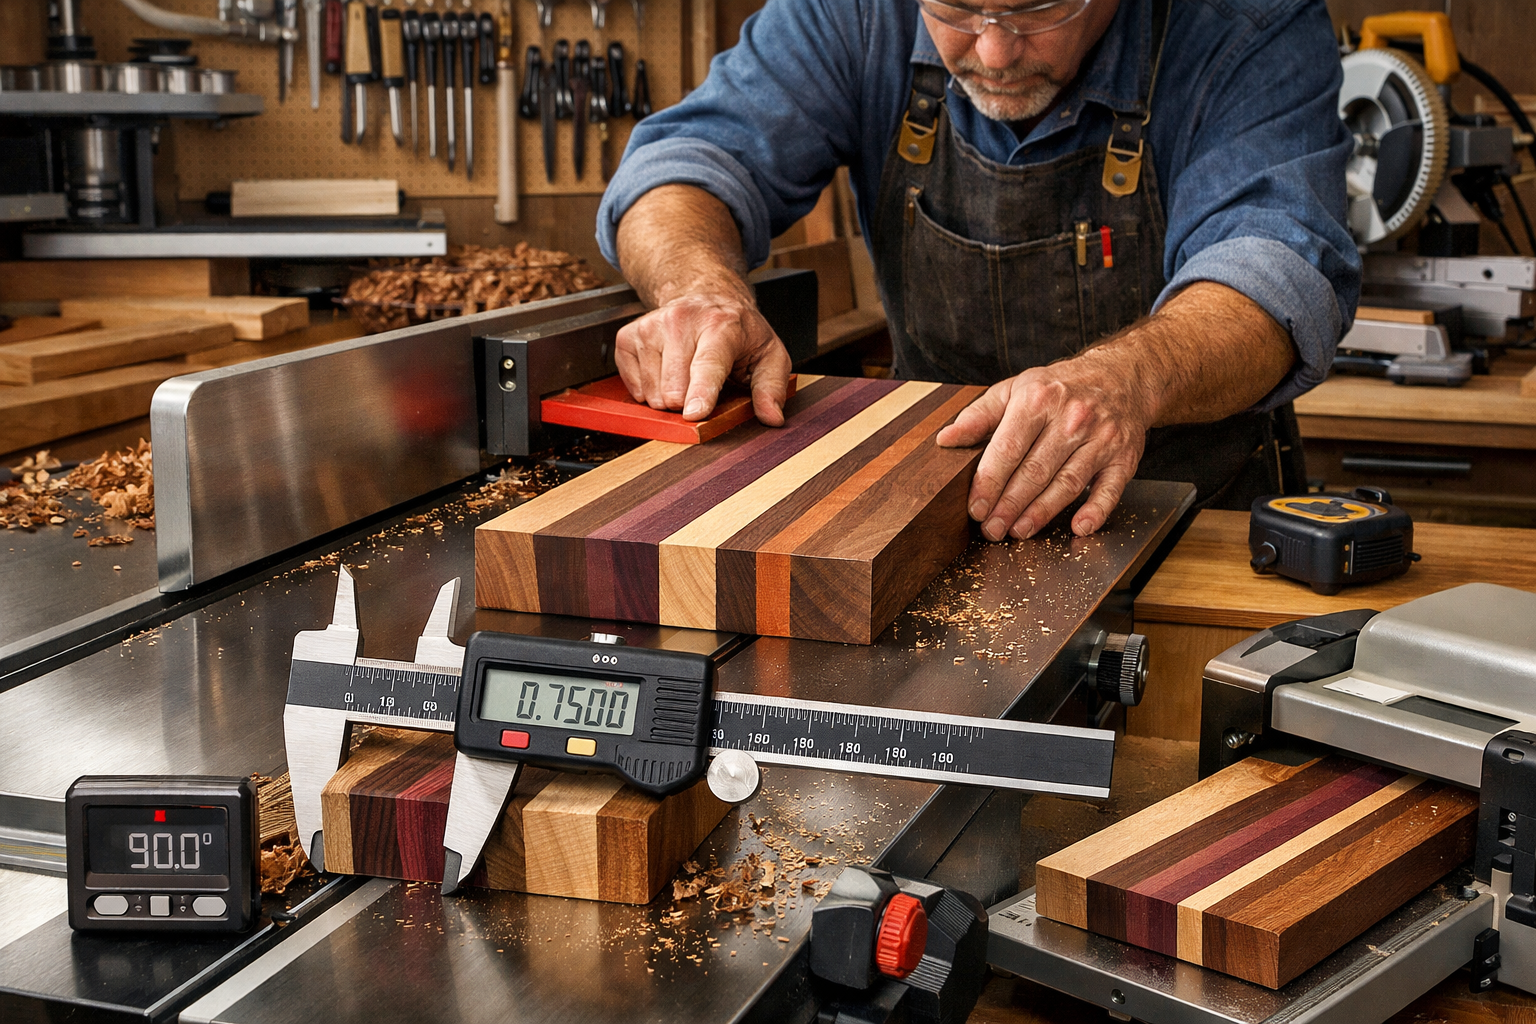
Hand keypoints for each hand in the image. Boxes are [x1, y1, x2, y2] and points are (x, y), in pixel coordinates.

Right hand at [614, 290, 792, 425]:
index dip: (701, 392)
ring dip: (668, 396)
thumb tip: (772, 417)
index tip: (694, 414)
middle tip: (703, 388)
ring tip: (685, 376)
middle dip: (688, 403)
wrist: (706, 298)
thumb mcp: (770, 354)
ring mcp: (651, 326)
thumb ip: (772, 387)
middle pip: (674, 387)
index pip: (707, 363)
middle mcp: (681, 320)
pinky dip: (648, 389)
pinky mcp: (629, 336)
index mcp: (721, 324)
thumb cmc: (738, 331)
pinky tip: (664, 373)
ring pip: (652, 391)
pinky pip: (631, 383)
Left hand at [935, 349, 1155, 540]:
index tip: (975, 508)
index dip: (989, 482)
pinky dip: (1096, 511)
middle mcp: (1072, 418)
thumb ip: (979, 416)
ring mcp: (1101, 439)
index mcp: (1039, 400)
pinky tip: (1079, 527)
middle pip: (1035, 471)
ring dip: (1041, 513)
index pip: (1008, 448)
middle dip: (1010, 505)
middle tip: (992, 529)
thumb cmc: (1060, 387)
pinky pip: (1110, 489)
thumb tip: (945, 439)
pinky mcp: (1124, 457)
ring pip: (1067, 484)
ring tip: (1018, 531)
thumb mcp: (1016, 389)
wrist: (1123, 376)